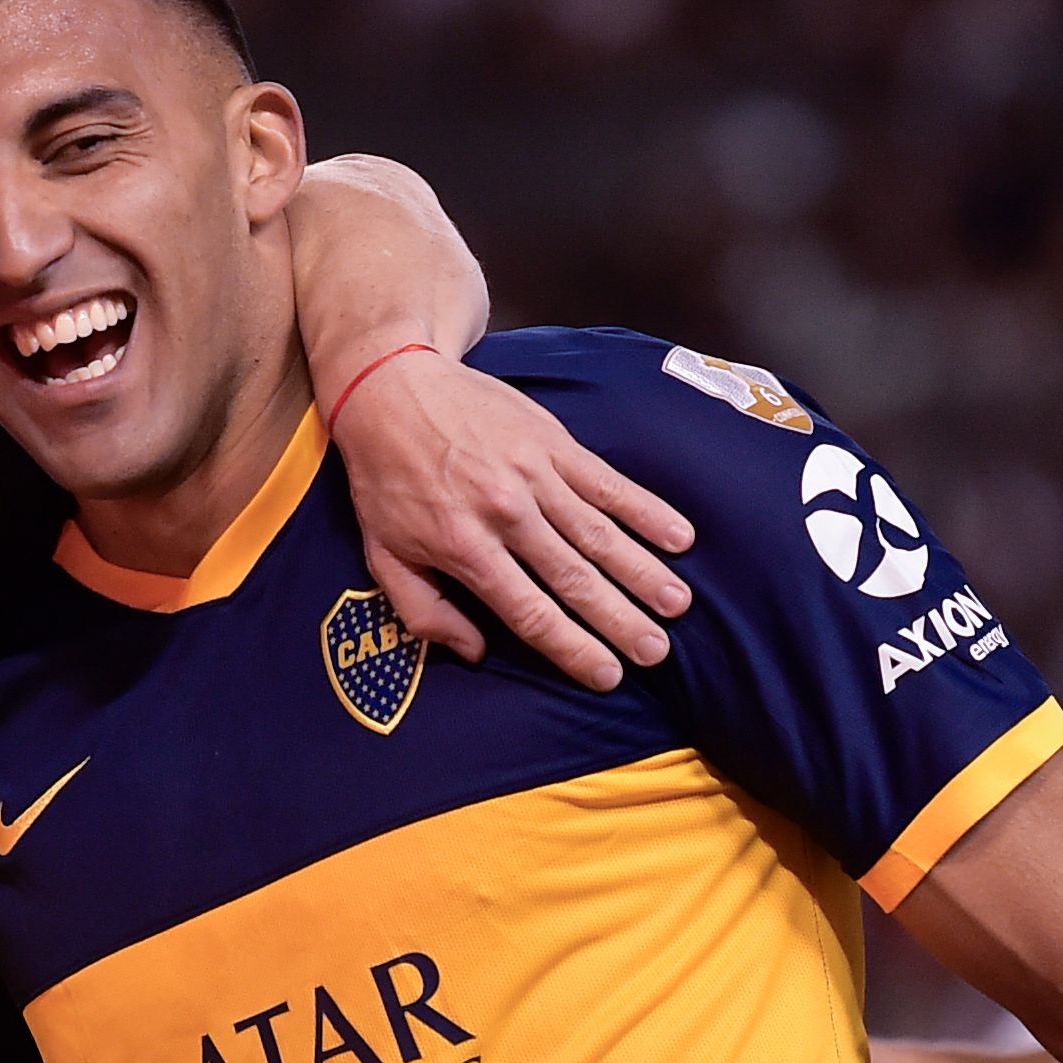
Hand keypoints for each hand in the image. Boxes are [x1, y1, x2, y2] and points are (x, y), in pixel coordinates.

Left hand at [330, 345, 695, 694]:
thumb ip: (425, 612)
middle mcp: (505, 514)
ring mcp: (533, 475)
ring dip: (643, 572)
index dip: (572, 648)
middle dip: (620, 620)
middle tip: (656, 652)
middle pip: (574, 578)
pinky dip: (645, 510)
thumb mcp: (383, 554)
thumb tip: (475, 653)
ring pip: (599, 534)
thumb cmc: (385, 478)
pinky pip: (607, 482)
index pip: (529, 612)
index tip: (607, 676)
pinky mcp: (552, 442)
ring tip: (677, 605)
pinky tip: (679, 536)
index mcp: (463, 548)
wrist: (390, 385)